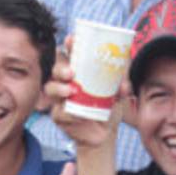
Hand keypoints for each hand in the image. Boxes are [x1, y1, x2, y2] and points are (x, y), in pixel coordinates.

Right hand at [45, 35, 127, 149]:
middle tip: (71, 72)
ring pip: (50, 88)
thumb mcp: (118, 95)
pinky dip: (68, 112)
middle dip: (60, 68)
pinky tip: (77, 115)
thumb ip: (122, 86)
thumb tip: (125, 84)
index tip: (72, 40)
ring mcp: (60, 100)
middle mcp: (65, 83)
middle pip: (55, 69)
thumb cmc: (107, 109)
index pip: (69, 55)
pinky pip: (59, 112)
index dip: (68, 46)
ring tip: (71, 91)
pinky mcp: (59, 116)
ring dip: (59, 88)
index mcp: (78, 74)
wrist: (104, 134)